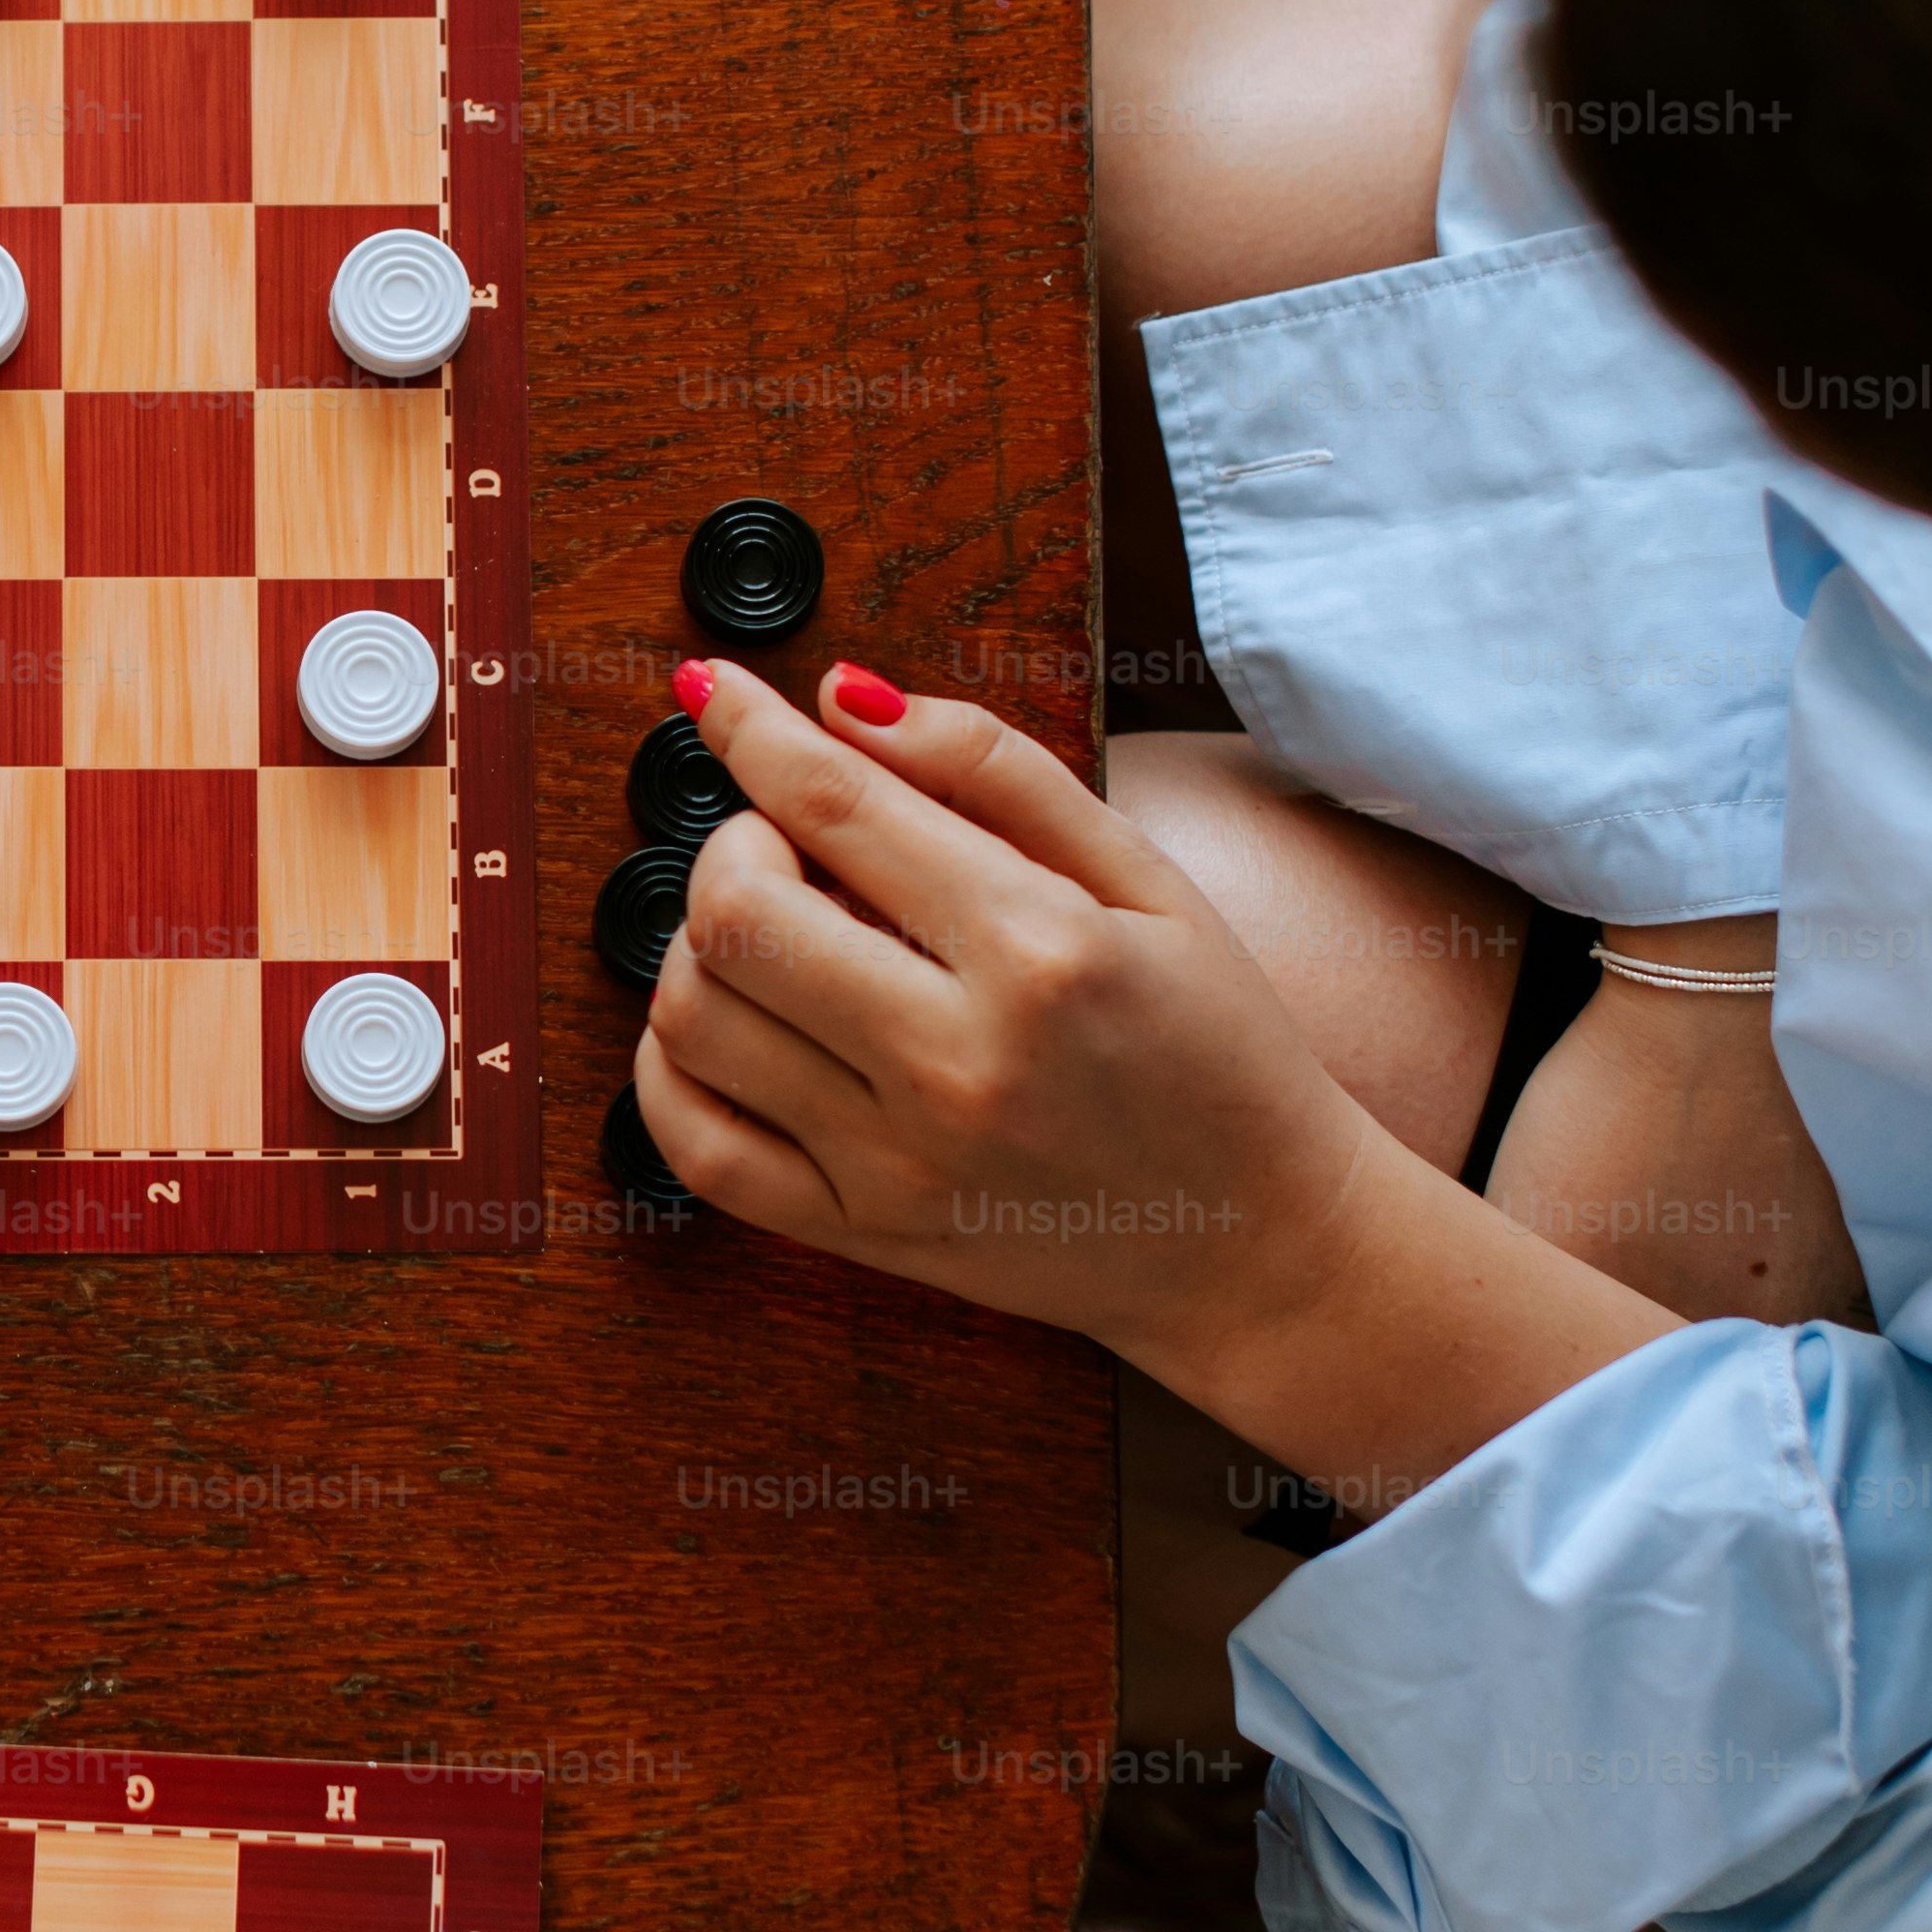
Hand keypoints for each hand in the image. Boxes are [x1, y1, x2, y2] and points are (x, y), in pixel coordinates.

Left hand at [637, 663, 1385, 1362]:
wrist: (1264, 1245)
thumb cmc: (1218, 1050)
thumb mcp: (1148, 880)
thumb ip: (995, 771)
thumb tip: (846, 698)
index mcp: (1038, 952)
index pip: (833, 805)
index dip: (748, 727)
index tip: (710, 686)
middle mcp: (957, 1061)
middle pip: (736, 912)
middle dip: (733, 841)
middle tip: (791, 843)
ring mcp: (900, 1162)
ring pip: (694, 1019)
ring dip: (699, 946)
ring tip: (777, 934)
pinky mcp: (866, 1236)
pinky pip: (696, 1147)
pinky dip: (667, 1069)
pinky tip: (724, 1023)